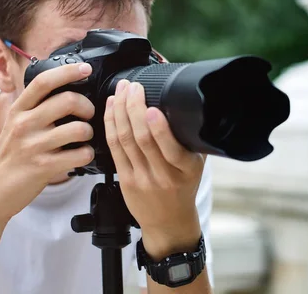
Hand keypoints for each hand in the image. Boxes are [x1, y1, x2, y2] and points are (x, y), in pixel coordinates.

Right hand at [0, 63, 95, 222]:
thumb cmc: (12, 156)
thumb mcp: (16, 125)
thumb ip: (35, 108)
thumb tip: (65, 89)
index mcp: (18, 110)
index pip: (43, 81)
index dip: (67, 71)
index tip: (85, 69)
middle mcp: (24, 124)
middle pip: (67, 100)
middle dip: (87, 106)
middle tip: (89, 114)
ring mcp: (33, 146)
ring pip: (78, 129)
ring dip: (89, 133)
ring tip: (85, 138)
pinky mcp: (42, 167)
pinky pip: (79, 155)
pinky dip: (87, 154)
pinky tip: (82, 155)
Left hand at [104, 79, 205, 258]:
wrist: (169, 222)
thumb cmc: (184, 188)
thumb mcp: (197, 165)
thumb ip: (192, 140)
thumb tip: (187, 106)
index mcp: (185, 170)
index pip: (170, 148)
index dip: (158, 127)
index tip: (152, 107)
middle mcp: (163, 175)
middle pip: (142, 139)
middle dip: (133, 108)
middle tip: (132, 86)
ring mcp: (141, 178)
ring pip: (125, 140)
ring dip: (119, 111)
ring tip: (120, 91)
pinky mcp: (124, 179)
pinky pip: (114, 148)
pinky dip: (110, 125)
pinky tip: (110, 108)